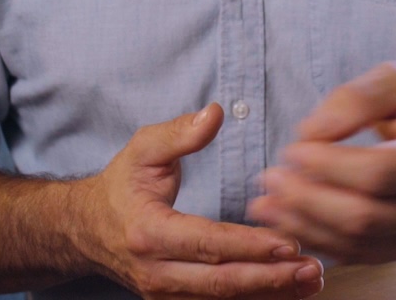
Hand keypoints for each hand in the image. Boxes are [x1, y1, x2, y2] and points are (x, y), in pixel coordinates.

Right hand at [77, 103, 323, 297]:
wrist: (84, 231)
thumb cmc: (120, 187)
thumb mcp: (142, 150)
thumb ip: (180, 133)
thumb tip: (215, 113)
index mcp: (149, 233)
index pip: (207, 243)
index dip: (249, 245)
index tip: (287, 242)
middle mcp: (156, 272)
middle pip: (220, 283)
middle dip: (270, 278)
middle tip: (311, 270)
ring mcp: (163, 293)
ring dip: (269, 293)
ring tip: (310, 282)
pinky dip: (254, 299)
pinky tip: (286, 292)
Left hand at [249, 63, 395, 263]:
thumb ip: (356, 98)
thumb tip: (310, 132)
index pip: (378, 173)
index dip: (328, 166)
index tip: (292, 149)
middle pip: (366, 217)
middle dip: (307, 201)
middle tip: (269, 178)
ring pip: (359, 244)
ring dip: (305, 226)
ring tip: (266, 204)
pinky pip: (362, 255)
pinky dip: (321, 241)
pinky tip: (291, 221)